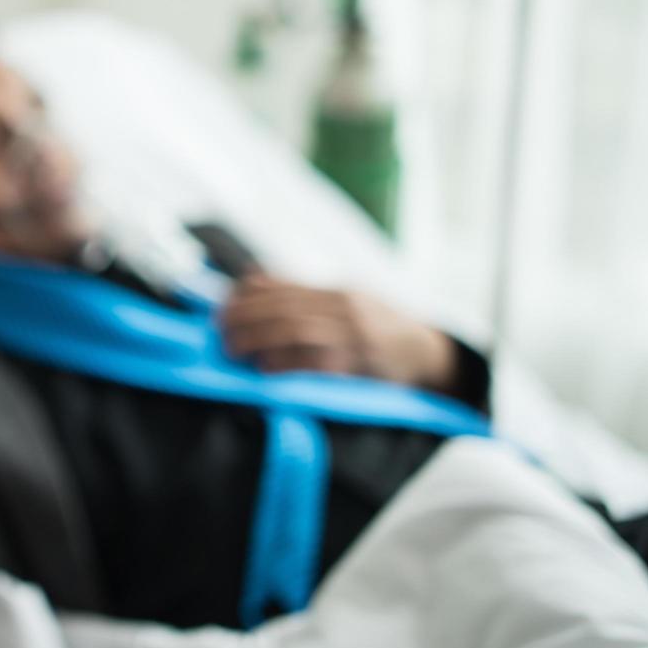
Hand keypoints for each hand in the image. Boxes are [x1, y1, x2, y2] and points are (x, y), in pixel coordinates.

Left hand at [217, 273, 458, 391]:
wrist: (427, 354)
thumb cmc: (377, 329)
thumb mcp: (347, 302)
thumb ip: (303, 294)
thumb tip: (252, 280)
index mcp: (339, 292)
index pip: (285, 288)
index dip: (248, 297)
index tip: (222, 306)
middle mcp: (347, 309)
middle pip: (285, 308)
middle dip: (246, 317)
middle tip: (220, 330)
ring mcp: (356, 337)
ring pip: (298, 331)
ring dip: (259, 338)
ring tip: (233, 348)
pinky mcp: (361, 366)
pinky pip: (320, 363)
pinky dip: (289, 363)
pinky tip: (266, 367)